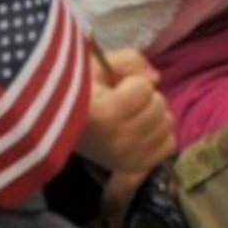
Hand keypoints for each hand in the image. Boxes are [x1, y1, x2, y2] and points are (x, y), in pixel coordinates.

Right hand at [80, 46, 174, 174]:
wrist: (59, 125)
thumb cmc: (77, 91)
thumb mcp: (96, 65)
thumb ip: (130, 61)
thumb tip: (155, 79)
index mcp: (104, 114)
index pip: (145, 88)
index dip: (131, 82)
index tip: (111, 89)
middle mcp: (117, 141)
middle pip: (159, 105)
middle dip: (144, 98)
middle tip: (122, 102)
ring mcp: (127, 157)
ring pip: (166, 124)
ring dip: (152, 115)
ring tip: (129, 115)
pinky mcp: (134, 167)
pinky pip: (168, 145)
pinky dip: (159, 135)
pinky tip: (140, 130)